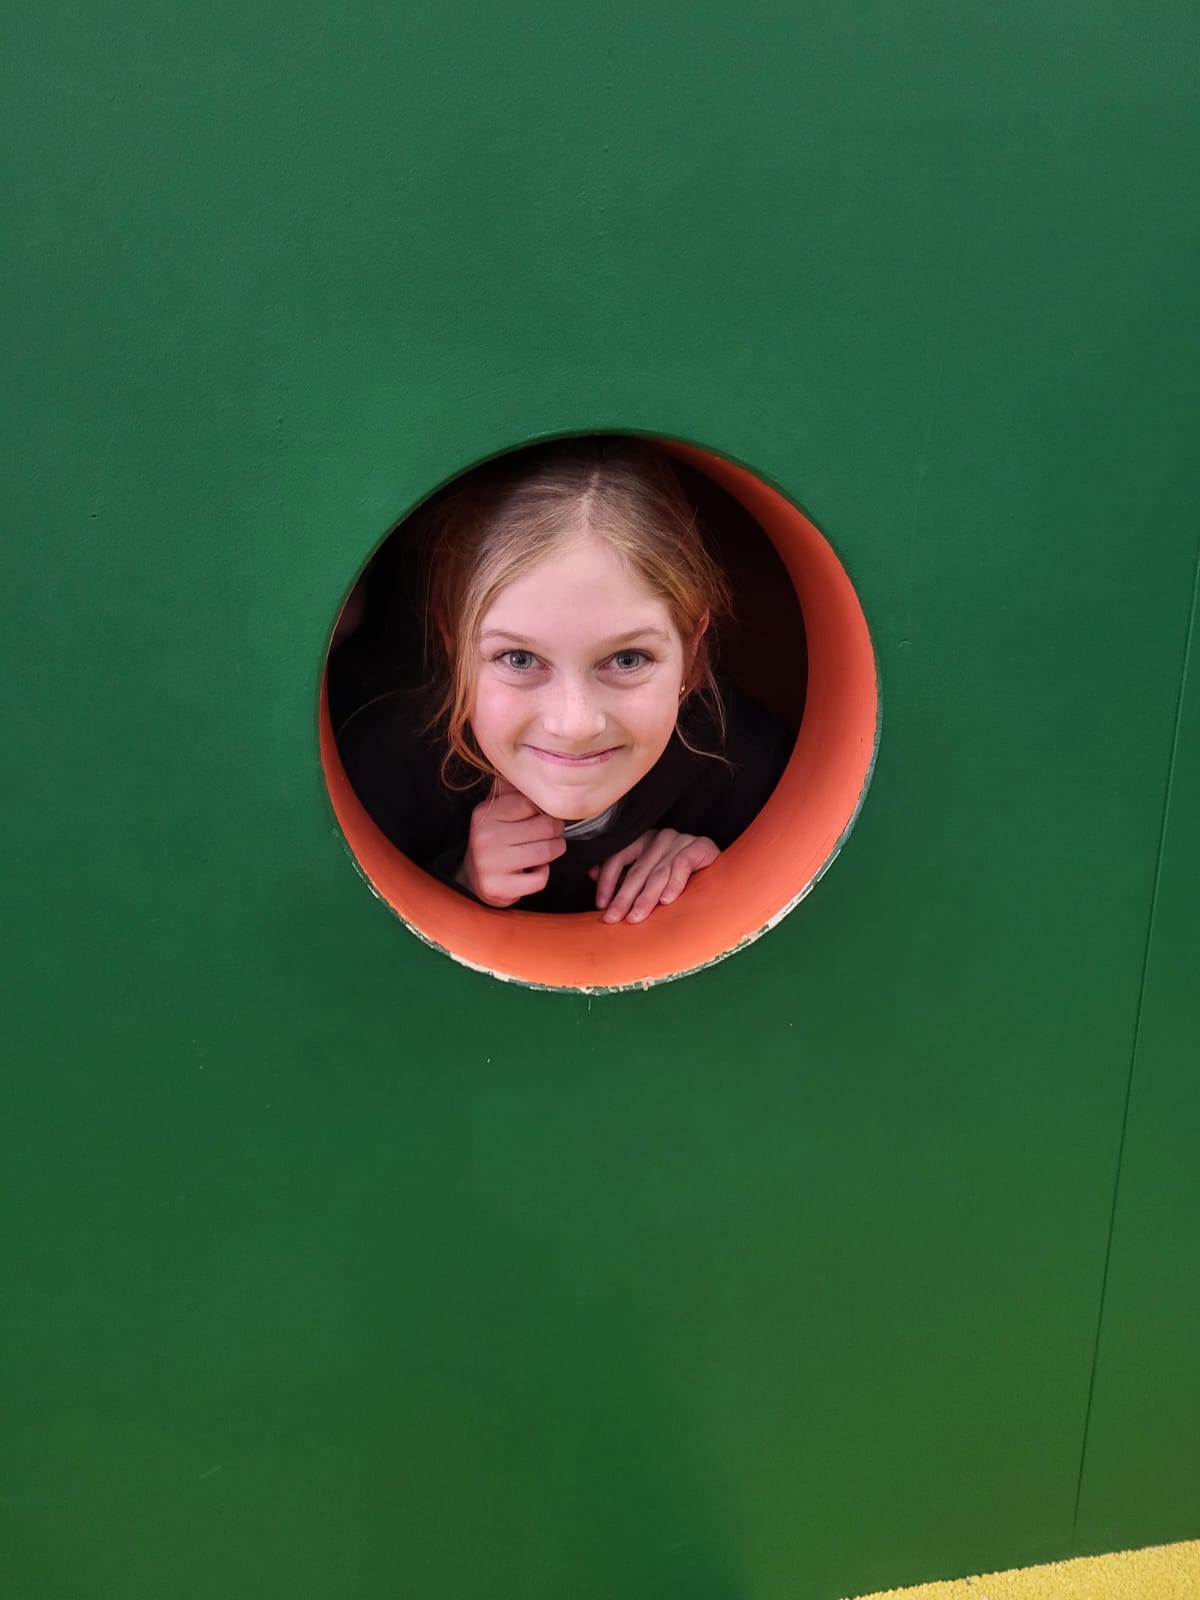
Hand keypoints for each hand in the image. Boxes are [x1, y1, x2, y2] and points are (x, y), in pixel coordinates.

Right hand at [457, 780, 565, 906]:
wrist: (475, 876)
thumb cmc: (495, 837)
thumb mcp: (498, 809)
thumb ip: (513, 788)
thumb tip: (533, 768)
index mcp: (484, 813)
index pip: (530, 802)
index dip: (542, 810)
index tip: (539, 816)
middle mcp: (484, 837)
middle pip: (545, 827)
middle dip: (555, 832)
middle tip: (549, 835)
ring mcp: (490, 864)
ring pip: (547, 851)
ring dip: (553, 851)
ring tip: (544, 850)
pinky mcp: (498, 888)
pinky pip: (540, 878)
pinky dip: (542, 874)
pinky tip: (531, 870)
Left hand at [589, 829, 719, 923]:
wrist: (722, 874)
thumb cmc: (683, 877)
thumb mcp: (650, 876)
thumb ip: (624, 874)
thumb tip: (591, 874)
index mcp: (644, 840)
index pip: (618, 857)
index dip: (607, 882)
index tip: (600, 905)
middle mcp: (660, 837)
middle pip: (637, 870)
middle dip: (622, 898)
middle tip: (612, 919)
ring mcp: (681, 840)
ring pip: (658, 873)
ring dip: (645, 898)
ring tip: (635, 917)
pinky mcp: (701, 847)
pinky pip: (683, 866)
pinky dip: (675, 884)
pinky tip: (667, 900)